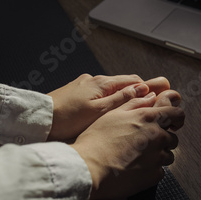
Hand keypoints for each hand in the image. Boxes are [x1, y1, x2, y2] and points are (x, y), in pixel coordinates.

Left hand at [47, 74, 170, 140]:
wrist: (37, 119)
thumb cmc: (66, 117)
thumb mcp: (99, 110)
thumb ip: (121, 99)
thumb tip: (142, 90)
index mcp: (102, 83)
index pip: (133, 81)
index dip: (149, 86)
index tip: (163, 90)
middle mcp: (94, 80)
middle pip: (123, 83)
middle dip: (139, 90)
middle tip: (154, 98)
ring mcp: (83, 86)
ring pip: (110, 89)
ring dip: (124, 96)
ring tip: (135, 106)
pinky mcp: (75, 93)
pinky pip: (99, 94)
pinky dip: (109, 99)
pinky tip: (110, 109)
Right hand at [71, 92, 184, 198]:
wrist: (88, 168)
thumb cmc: (97, 139)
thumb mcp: (113, 114)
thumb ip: (135, 103)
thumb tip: (152, 95)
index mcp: (148, 118)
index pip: (178, 115)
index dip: (177, 119)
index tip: (173, 123)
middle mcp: (157, 137)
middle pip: (172, 139)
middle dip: (162, 140)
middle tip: (144, 144)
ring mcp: (157, 158)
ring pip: (168, 156)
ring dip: (158, 156)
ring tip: (137, 158)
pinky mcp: (154, 176)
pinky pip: (159, 172)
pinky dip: (151, 171)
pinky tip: (135, 169)